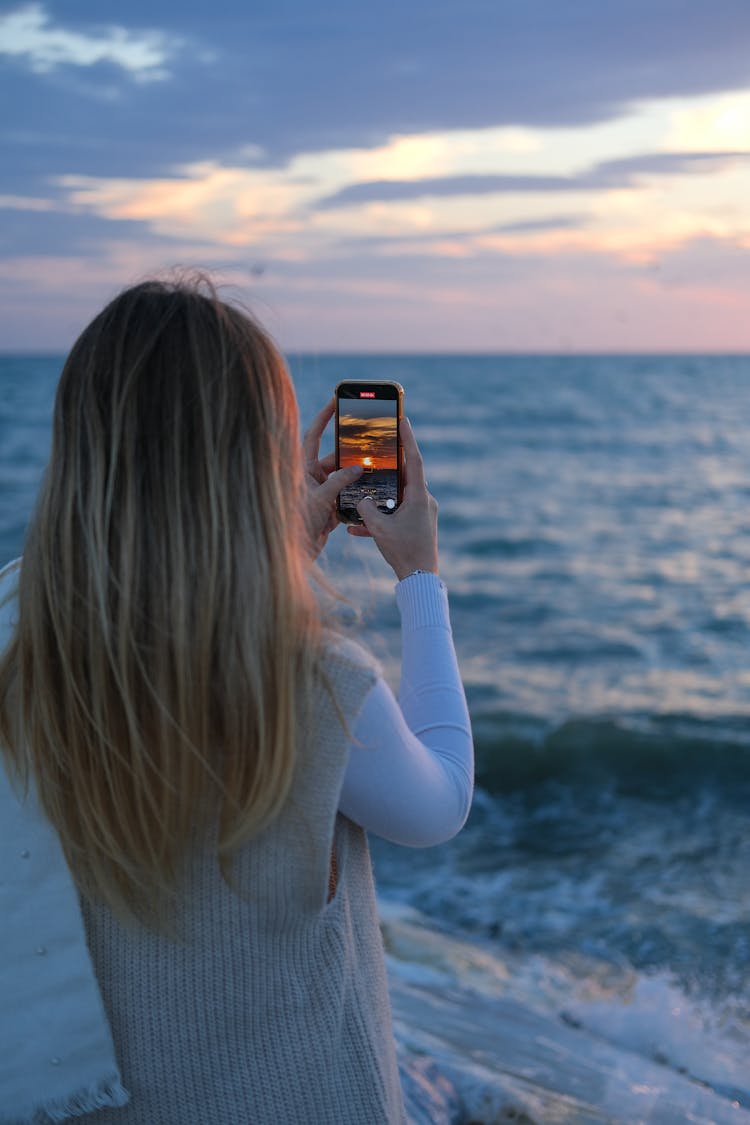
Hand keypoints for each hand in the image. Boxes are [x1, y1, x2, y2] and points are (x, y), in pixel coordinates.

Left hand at [302, 398, 362, 556]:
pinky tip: (372, 491)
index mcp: (302, 469)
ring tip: (375, 468)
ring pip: (344, 478)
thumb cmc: (298, 523)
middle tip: (370, 445)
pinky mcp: (329, 508)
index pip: (313, 436)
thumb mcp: (320, 498)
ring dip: (357, 476)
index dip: (324, 418)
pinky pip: (347, 496)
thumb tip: (358, 468)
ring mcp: (321, 493)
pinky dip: (358, 495)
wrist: (294, 553)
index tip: (336, 401)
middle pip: (335, 458)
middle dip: (351, 453)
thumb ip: (340, 481)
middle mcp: (311, 478)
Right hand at [347, 417, 438, 579]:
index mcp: (419, 496)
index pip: (413, 460)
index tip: (403, 419)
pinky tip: (356, 529)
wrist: (419, 580)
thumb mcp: (380, 529)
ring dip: (380, 495)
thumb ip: (367, 509)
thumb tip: (361, 499)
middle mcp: (424, 501)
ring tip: (361, 491)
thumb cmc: (403, 552)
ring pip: (397, 496)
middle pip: (404, 475)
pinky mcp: (417, 526)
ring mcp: (421, 513)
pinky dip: (380, 517)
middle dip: (389, 464)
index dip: (407, 439)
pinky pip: (396, 514)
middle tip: (378, 448)